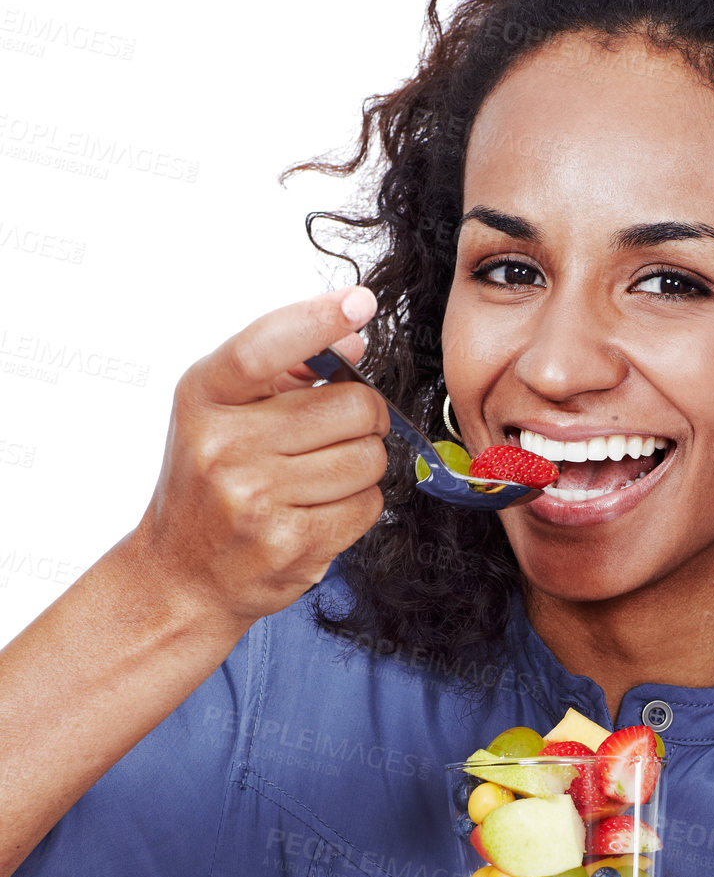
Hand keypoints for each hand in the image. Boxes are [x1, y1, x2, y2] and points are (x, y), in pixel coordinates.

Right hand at [133, 286, 391, 629]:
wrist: (181, 572)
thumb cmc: (209, 482)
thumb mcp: (224, 412)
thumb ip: (287, 369)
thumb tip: (354, 340)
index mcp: (206, 397)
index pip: (267, 344)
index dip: (320, 320)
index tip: (359, 303)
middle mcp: (225, 445)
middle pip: (352, 407)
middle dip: (362, 417)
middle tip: (337, 433)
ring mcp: (256, 498)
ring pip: (368, 458)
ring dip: (361, 465)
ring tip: (321, 476)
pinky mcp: (289, 543)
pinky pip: (367, 505)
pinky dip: (358, 505)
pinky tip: (320, 508)